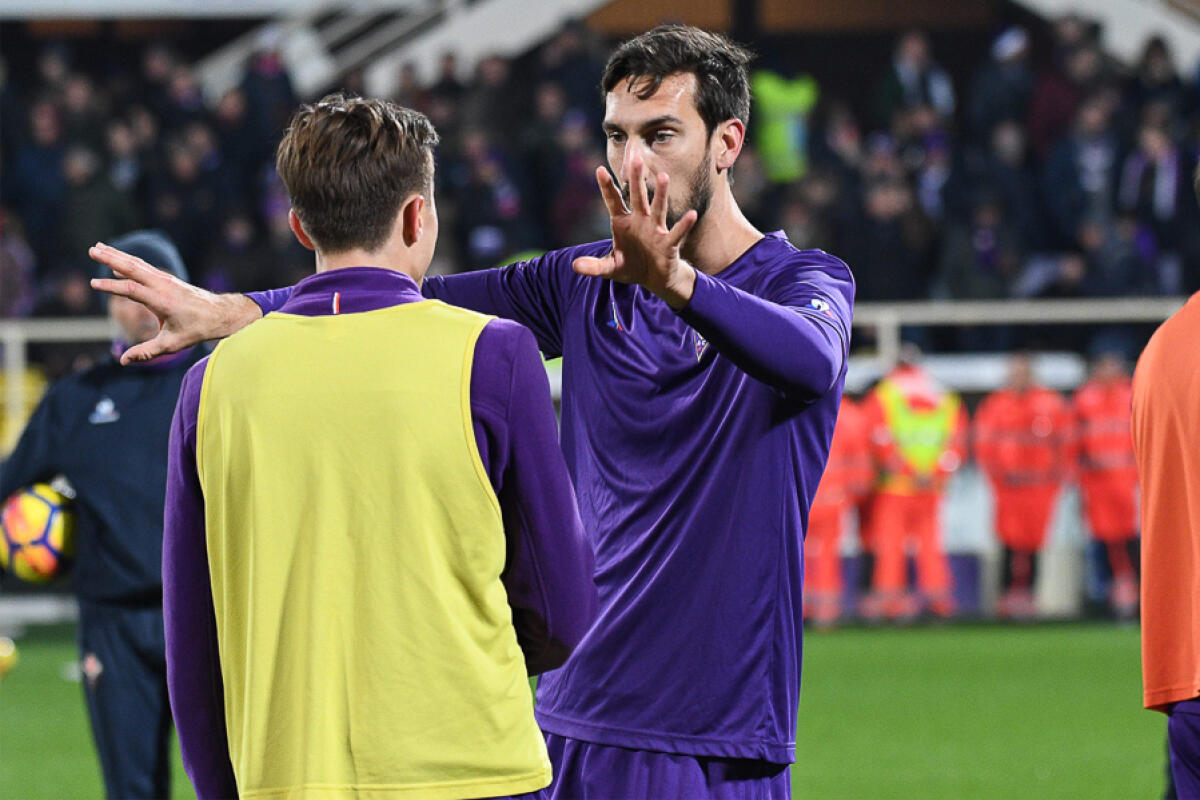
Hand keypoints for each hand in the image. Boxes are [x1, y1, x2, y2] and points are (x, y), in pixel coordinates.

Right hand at [89, 242, 261, 364]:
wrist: (220, 314)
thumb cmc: (197, 330)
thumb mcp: (172, 344)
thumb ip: (147, 352)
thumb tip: (123, 361)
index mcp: (163, 301)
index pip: (132, 290)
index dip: (112, 286)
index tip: (93, 283)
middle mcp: (163, 286)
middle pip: (133, 268)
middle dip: (111, 258)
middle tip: (91, 250)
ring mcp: (166, 280)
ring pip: (138, 264)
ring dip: (117, 255)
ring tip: (97, 247)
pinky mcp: (168, 279)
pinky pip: (145, 267)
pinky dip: (129, 262)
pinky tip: (116, 261)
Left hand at [572, 152, 698, 309]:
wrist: (654, 279)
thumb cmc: (632, 266)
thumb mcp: (610, 268)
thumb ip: (594, 266)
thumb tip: (575, 266)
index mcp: (622, 222)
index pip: (613, 201)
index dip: (607, 187)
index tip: (599, 170)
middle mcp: (639, 221)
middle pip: (637, 197)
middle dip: (636, 179)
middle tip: (636, 159)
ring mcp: (655, 230)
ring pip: (658, 208)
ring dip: (660, 194)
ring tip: (664, 177)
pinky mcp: (669, 244)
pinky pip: (676, 233)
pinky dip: (684, 225)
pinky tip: (691, 215)